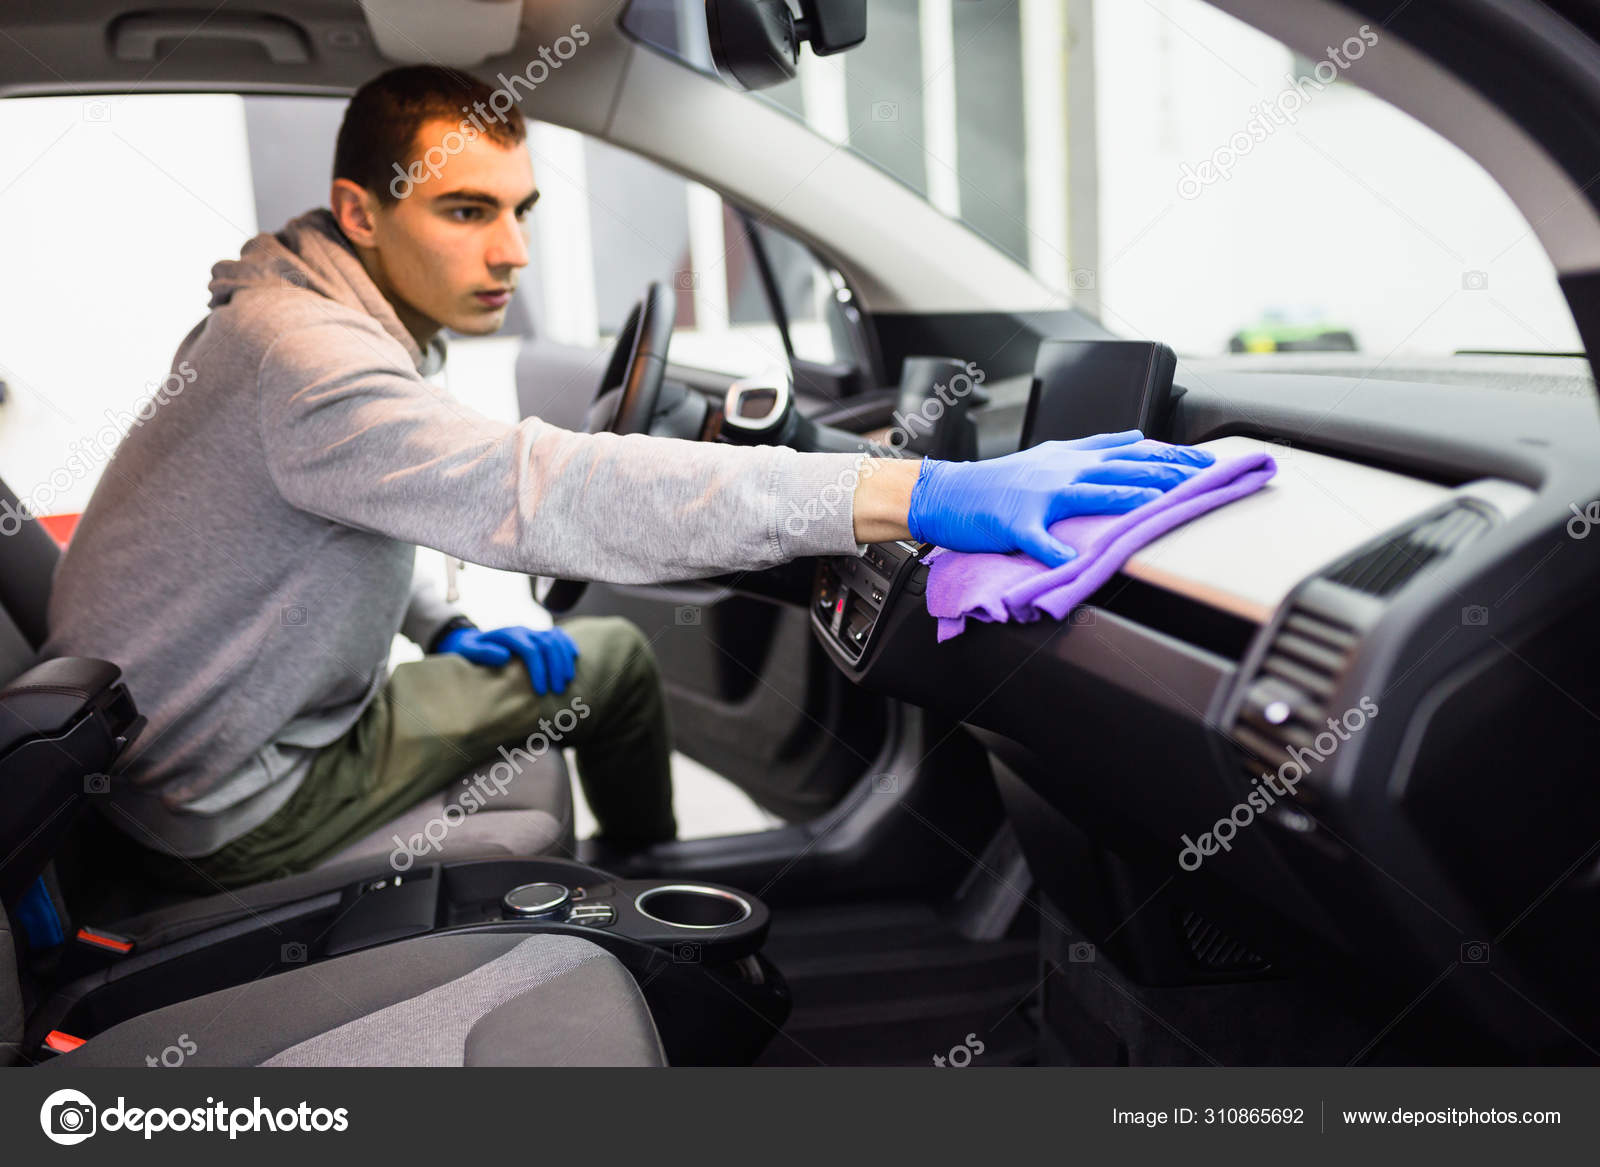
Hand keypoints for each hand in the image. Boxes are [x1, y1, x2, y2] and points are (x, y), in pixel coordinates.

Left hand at [436, 624, 579, 694]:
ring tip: (566, 681)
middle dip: (555, 668)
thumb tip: (504, 656)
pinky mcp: (538, 636)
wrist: (470, 641)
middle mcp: (523, 631)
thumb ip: (483, 652)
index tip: (540, 691)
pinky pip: (559, 635)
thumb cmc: (469, 651)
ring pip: (556, 639)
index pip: (531, 650)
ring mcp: (532, 632)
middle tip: (557, 691)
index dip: (538, 670)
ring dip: (564, 660)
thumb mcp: (468, 651)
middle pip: (548, 645)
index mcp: (508, 635)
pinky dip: (568, 645)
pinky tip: (574, 658)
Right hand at [906, 430, 1214, 564]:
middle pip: (1120, 466)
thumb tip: (1136, 437)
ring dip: (1123, 496)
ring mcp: (1039, 496)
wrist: (947, 491)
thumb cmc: (998, 480)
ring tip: (1155, 503)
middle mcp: (1061, 470)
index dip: (1169, 455)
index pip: (1131, 450)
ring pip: (1088, 493)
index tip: (1204, 461)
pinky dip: (1054, 551)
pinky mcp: (1015, 523)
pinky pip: (1037, 540)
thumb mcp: (1050, 453)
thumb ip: (1094, 447)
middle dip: (1163, 470)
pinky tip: (1073, 564)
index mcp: (1072, 457)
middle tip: (1200, 477)